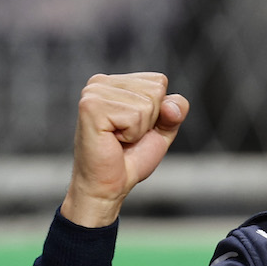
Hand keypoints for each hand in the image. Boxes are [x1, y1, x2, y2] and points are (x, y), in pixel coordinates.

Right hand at [60, 73, 189, 226]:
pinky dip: (131, 134)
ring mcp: (93, 92)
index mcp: (115, 82)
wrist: (110, 185)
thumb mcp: (162, 129)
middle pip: (156, 89)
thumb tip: (170, 105)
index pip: (159, 81)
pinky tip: (113, 139)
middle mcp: (100, 82)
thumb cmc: (130, 157)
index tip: (136, 127)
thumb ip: (175, 109)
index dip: (159, 110)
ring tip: (119, 139)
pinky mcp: (91, 106)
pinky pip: (135, 115)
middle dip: (150, 120)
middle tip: (127, 136)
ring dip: (139, 129)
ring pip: (147, 104)